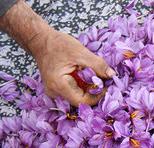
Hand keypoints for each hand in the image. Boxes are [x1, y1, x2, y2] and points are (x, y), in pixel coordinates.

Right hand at [0, 0, 114, 105]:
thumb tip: (112, 75)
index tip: (107, 85)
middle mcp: (55, 93)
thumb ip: (97, 65)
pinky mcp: (58, 89)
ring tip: (96, 76)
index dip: (98, 96)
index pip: (82, 101)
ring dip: (90, 89)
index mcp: (59, 85)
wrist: (41, 41)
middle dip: (95, 92)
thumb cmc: (58, 45)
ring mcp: (55, 92)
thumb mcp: (80, 52)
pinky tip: (87, 76)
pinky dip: (84, 86)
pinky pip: (74, 92)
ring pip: (78, 97)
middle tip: (105, 81)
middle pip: (81, 101)